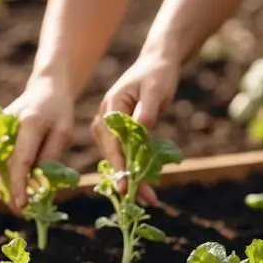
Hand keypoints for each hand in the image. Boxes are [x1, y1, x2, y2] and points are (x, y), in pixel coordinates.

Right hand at [4, 75, 74, 212]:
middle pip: (4, 167)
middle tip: (21, 210)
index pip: (21, 161)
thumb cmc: (59, 110)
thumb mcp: (64, 132)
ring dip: (6, 183)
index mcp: (29, 125)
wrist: (45, 87)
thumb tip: (40, 183)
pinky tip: (16, 184)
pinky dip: (5, 173)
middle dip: (11, 190)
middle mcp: (7, 128)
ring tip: (20, 200)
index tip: (22, 205)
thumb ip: (51, 156)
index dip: (20, 186)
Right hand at [91, 53, 179, 204]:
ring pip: (116, 158)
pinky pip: (123, 154)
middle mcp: (104, 118)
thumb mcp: (156, 90)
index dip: (120, 166)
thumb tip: (142, 128)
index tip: (126, 186)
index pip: (113, 142)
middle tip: (145, 199)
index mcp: (111, 107)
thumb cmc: (157, 74)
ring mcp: (109, 126)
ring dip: (131, 177)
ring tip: (148, 197)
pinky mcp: (118, 132)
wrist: (157, 64)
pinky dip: (133, 168)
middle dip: (127, 177)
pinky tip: (145, 184)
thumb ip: (148, 110)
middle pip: (112, 154)